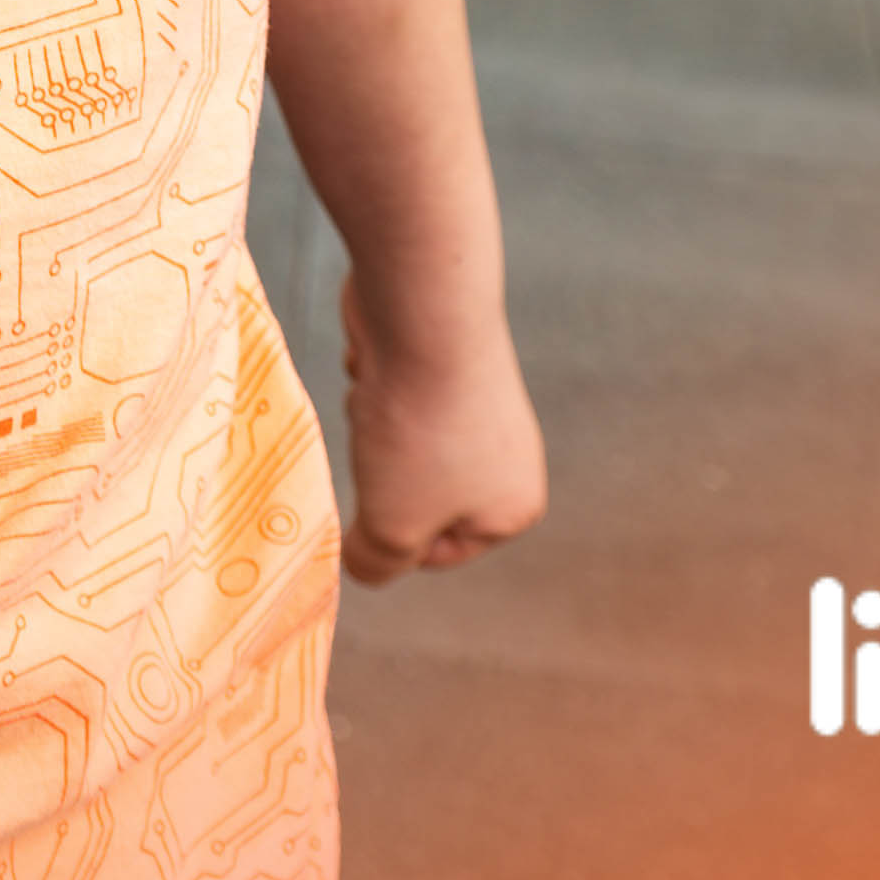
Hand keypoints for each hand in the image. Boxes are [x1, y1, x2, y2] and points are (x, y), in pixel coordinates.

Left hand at [333, 271, 546, 582]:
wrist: (424, 312)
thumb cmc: (418, 431)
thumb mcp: (391, 524)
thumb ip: (378, 562)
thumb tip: (365, 567)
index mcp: (514, 508)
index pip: (436, 552)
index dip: (394, 532)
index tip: (383, 498)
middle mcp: (509, 455)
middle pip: (411, 492)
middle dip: (379, 472)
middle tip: (384, 447)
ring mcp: (480, 402)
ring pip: (396, 441)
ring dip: (372, 424)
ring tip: (384, 400)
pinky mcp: (446, 359)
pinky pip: (390, 391)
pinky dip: (373, 381)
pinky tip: (380, 362)